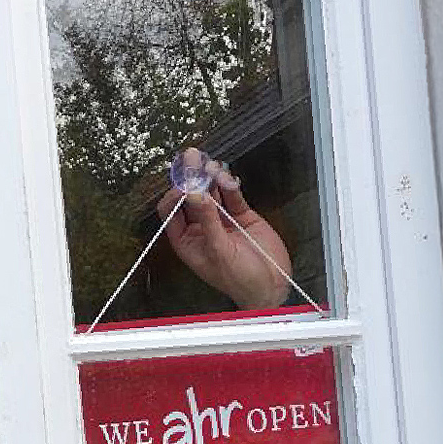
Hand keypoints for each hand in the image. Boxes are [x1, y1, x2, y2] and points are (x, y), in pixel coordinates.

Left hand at [158, 148, 294, 310]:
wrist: (271, 286)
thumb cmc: (240, 280)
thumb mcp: (219, 251)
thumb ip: (208, 221)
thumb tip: (194, 195)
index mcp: (186, 241)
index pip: (171, 211)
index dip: (175, 194)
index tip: (184, 184)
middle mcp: (201, 228)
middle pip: (190, 196)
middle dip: (192, 178)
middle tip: (192, 158)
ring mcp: (221, 220)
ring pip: (211, 191)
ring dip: (211, 177)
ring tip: (213, 166)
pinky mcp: (240, 215)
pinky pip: (231, 194)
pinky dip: (230, 185)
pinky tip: (228, 178)